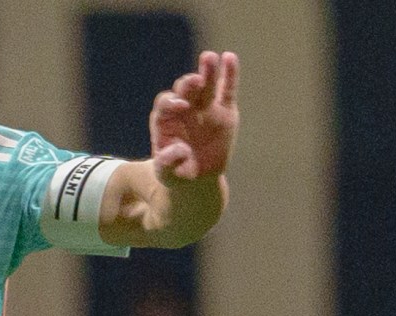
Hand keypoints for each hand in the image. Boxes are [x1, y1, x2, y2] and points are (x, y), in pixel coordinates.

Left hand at [148, 50, 239, 181]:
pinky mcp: (225, 110)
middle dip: (189, 84)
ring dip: (207, 70)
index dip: (171, 102)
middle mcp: (184, 108)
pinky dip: (229, 74)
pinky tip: (230, 58)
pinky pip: (227, 90)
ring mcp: (205, 107)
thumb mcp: (166, 173)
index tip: (181, 106)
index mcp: (165, 120)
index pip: (165, 103)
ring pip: (206, 84)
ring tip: (209, 58)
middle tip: (195, 81)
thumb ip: (167, 163)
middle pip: (184, 90)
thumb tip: (180, 151)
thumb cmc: (176, 173)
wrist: (197, 179)